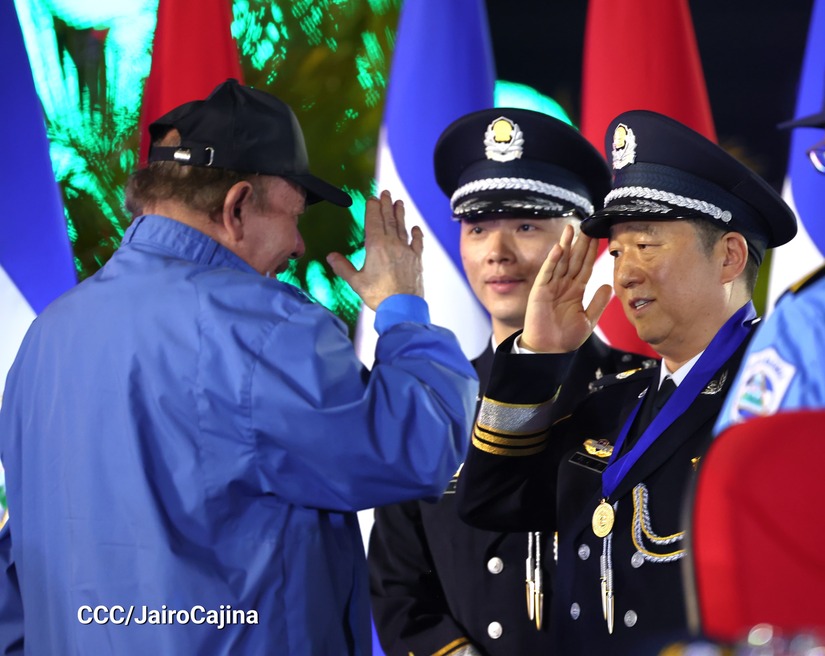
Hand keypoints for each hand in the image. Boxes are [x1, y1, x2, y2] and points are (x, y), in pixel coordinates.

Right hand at [327, 190, 423, 309]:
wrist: (403, 307)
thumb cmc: (379, 295)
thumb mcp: (356, 282)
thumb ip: (343, 267)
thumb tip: (330, 256)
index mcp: (376, 246)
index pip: (373, 221)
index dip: (372, 208)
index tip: (372, 198)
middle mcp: (392, 244)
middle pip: (388, 220)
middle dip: (386, 205)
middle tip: (386, 193)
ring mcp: (406, 250)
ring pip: (402, 227)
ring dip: (400, 214)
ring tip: (399, 202)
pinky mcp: (417, 259)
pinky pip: (417, 242)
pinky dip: (416, 233)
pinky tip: (415, 227)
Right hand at [521, 224, 611, 352]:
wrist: (549, 351)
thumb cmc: (566, 338)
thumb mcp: (588, 320)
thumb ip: (598, 302)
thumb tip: (608, 285)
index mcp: (575, 290)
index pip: (585, 266)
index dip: (591, 252)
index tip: (598, 236)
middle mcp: (563, 285)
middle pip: (573, 259)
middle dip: (580, 243)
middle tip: (587, 224)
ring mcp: (551, 287)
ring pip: (560, 261)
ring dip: (565, 245)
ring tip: (572, 228)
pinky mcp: (540, 292)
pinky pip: (547, 273)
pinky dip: (552, 260)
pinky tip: (559, 248)